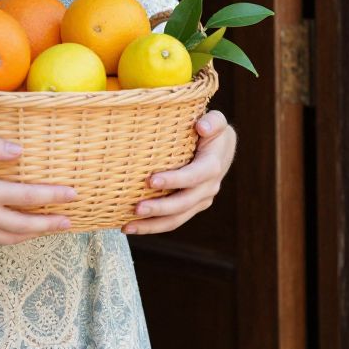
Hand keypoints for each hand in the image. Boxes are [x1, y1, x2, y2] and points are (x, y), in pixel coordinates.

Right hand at [0, 135, 77, 244]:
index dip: (53, 196)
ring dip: (33, 234)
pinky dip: (12, 238)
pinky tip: (19, 232)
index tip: (73, 195)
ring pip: (11, 238)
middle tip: (70, 220)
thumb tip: (20, 151)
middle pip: (25, 224)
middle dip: (50, 223)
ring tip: (50, 228)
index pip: (27, 196)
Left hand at [121, 110, 236, 234]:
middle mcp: (209, 188)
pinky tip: (131, 227)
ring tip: (128, 226)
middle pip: (184, 203)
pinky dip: (153, 226)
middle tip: (136, 208)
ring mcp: (200, 200)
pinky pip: (173, 221)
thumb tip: (202, 127)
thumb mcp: (216, 121)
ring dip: (152, 225)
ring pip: (177, 219)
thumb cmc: (212, 130)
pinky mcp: (191, 207)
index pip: (194, 176)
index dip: (175, 180)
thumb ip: (213, 121)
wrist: (220, 148)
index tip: (151, 180)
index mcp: (212, 166)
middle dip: (160, 208)